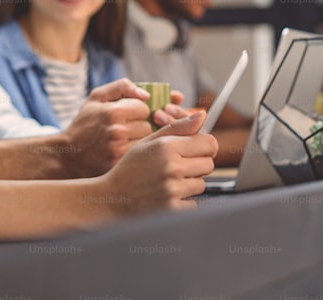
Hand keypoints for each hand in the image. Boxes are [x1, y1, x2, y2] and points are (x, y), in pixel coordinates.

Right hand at [58, 79, 189, 176]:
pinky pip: (140, 156)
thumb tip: (147, 95)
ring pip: (146, 142)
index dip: (136, 110)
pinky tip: (124, 152)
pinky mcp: (120, 166)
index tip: (128, 114)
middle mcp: (117, 132)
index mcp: (113, 112)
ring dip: (139, 140)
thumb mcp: (96, 97)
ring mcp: (119, 151)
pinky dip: (135, 154)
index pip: (144, 108)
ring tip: (124, 141)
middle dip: (139, 126)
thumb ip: (122, 87)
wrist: (68, 155)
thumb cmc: (84, 123)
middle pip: (148, 126)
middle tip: (126, 129)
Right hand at [99, 111, 217, 213]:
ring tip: (168, 181)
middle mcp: (172, 167)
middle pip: (209, 164)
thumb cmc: (130, 167)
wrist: (113, 197)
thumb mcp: (148, 141)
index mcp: (166, 146)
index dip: (204, 146)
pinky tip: (165, 195)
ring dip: (189, 183)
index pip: (209, 143)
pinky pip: (193, 203)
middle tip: (177, 166)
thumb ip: (177, 127)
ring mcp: (172, 189)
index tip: (197, 149)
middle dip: (197, 165)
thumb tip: (202, 115)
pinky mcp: (172, 208)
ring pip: (201, 184)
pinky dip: (182, 201)